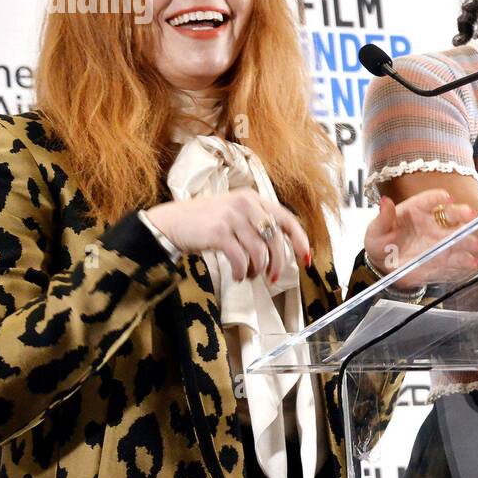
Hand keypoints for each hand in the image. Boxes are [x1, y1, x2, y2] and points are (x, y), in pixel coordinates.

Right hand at [144, 188, 310, 283]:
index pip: (287, 220)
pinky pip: (240, 258)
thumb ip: (257, 224)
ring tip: (248, 275)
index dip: (300, 241)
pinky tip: (237, 276)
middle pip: (275, 240)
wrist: (171, 224)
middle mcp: (245, 204)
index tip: (306, 259)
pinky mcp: (218, 232)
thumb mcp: (235, 215)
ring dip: (257, 270)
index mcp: (253, 199)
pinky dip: (241, 272)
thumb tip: (283, 249)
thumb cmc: (205, 224)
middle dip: (278, 264)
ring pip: (260, 251)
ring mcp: (232, 217)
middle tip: (272, 279)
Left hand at [364, 190, 477, 288]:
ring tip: (477, 244)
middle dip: (462, 214)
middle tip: (472, 214)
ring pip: (457, 236)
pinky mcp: (442, 257)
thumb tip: (385, 201)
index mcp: (415, 210)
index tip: (447, 197)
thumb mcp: (375, 231)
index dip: (437, 197)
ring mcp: (439, 240)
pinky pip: (455, 258)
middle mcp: (432, 222)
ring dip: (468, 240)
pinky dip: (464, 260)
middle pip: (450, 215)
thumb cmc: (380, 242)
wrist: (383, 265)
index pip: (428, 200)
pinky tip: (472, 262)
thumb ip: (383, 218)